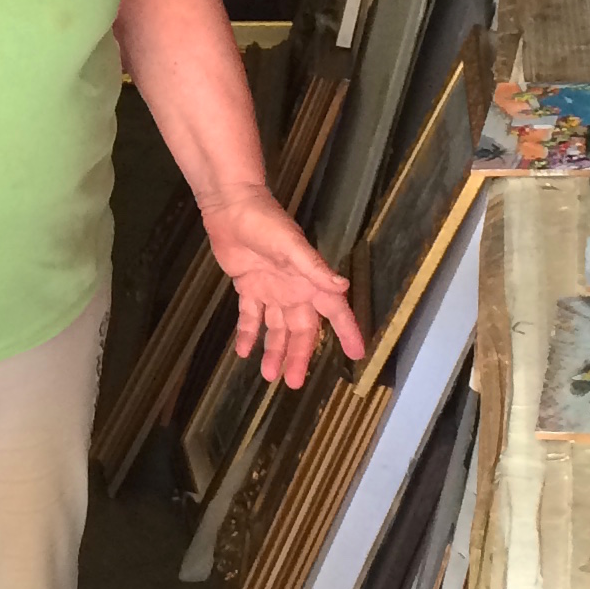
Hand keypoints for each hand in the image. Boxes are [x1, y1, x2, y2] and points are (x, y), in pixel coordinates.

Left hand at [203, 187, 360, 388]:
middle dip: (300, 355)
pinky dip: (249, 333)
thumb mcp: (292, 246)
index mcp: (309, 280)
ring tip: (270, 375)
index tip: (357, 354)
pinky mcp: (248, 285)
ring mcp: (271, 288)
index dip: (347, 331)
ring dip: (275, 350)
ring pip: (277, 328)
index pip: (334, 310)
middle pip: (302, 329)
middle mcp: (294, 288)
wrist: (231, 206)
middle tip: (294, 382)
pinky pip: (251, 316)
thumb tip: (343, 287)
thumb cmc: (266, 222)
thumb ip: (315, 268)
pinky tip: (244, 352)